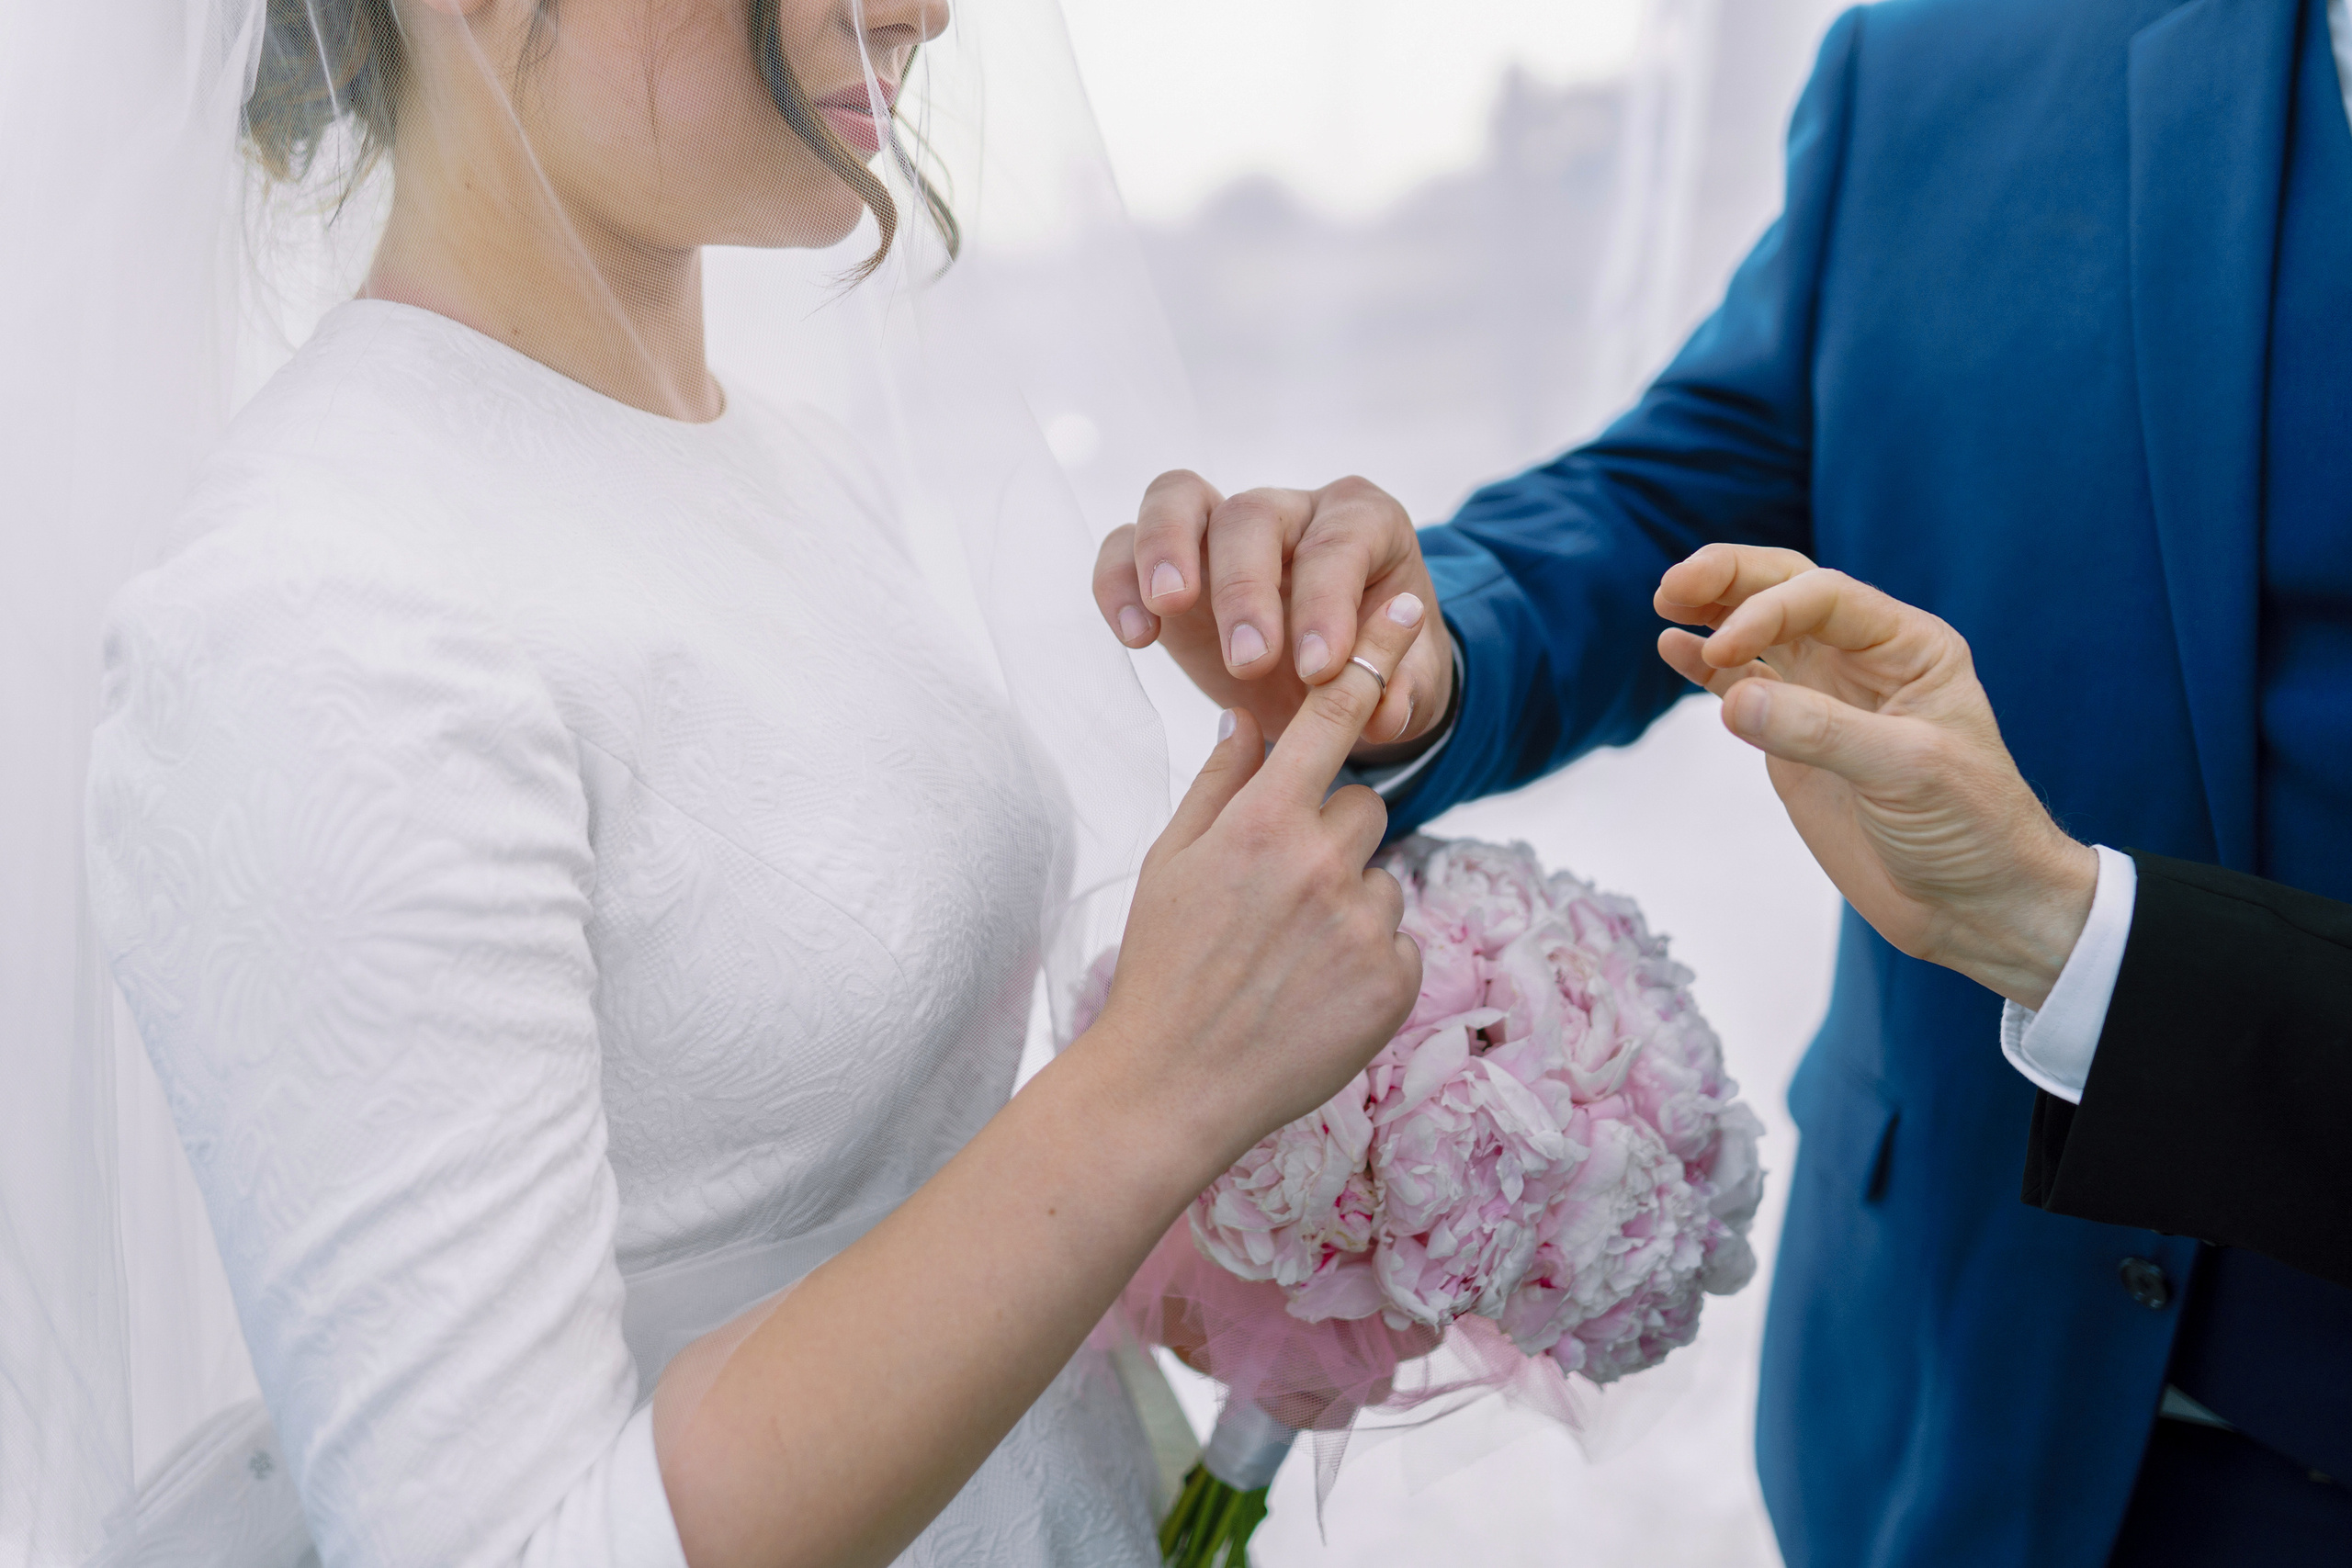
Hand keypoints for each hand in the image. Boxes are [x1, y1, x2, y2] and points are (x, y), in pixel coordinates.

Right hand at [1084, 588, 1432, 1172]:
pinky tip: (1312, 993)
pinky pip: (1397, 942)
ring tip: (1288, 955)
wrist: (1172, 1086)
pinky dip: (1366, 961)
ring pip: (1381, 877)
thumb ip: (1220, 783)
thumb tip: (1250, 718)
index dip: (1371, 654)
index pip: (1331, 716)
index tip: (1405, 605)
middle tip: (1276, 892)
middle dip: (1330, 833)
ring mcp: (1362, 926)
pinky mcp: (1393, 982)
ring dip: (1347, 902)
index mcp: (1260, 823)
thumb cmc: (1162, 967)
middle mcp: (1318, 864)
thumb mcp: (1171, 861)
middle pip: (1364, 804)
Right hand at [1093, 471, 1452, 763]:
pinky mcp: (1167, 560)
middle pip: (1252, 515)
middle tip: (1248, 662)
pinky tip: (1136, 636)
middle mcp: (1290, 510)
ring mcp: (1220, 527)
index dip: (1328, 602)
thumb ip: (1401, 691)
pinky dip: (1118, 581)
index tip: (1318, 668)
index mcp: (1364, 523)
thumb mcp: (1411, 682)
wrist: (1332, 678)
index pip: (1340, 543)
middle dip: (1246, 589)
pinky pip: (1123, 544)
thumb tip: (1382, 710)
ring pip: (1178, 498)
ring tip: (1166, 611)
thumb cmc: (1377, 665)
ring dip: (1164, 550)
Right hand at [1654, 544, 2096, 1009]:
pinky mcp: (1793, 740)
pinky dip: (1703, 668)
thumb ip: (1820, 731)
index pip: (1824, 597)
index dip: (1767, 610)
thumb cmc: (1971, 830)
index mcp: (1909, 647)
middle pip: (1786, 592)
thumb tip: (1734, 700)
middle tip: (1674, 584)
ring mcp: (1824, 698)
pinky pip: (1742, 687)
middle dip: (1730, 580)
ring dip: (1711, 612)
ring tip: (1666, 601)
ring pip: (1759, 633)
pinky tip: (1671, 647)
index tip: (1724, 651)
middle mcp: (1863, 660)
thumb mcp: (1908, 772)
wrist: (1974, 905)